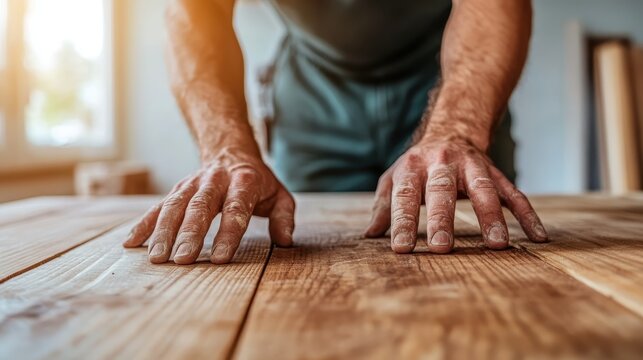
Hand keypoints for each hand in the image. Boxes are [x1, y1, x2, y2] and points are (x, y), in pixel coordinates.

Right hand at [123, 147, 294, 263]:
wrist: (230, 150)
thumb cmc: (257, 182)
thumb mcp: (279, 195)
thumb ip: (284, 217)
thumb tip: (285, 241)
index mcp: (243, 181)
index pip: (236, 207)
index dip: (228, 233)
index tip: (220, 257)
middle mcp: (214, 180)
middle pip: (200, 207)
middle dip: (190, 234)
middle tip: (183, 260)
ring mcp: (192, 184)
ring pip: (174, 206)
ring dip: (163, 232)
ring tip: (157, 258)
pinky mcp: (177, 190)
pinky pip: (158, 206)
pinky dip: (143, 224)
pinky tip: (131, 243)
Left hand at [365, 139, 546, 253]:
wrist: (451, 132)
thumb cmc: (417, 166)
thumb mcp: (394, 179)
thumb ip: (384, 205)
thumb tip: (370, 235)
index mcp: (413, 167)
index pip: (406, 196)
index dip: (403, 222)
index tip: (401, 248)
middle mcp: (443, 164)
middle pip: (442, 191)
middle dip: (442, 218)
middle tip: (442, 247)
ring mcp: (473, 167)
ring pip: (484, 190)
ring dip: (492, 216)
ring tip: (498, 244)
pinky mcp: (496, 174)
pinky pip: (514, 194)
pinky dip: (527, 214)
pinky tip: (538, 236)